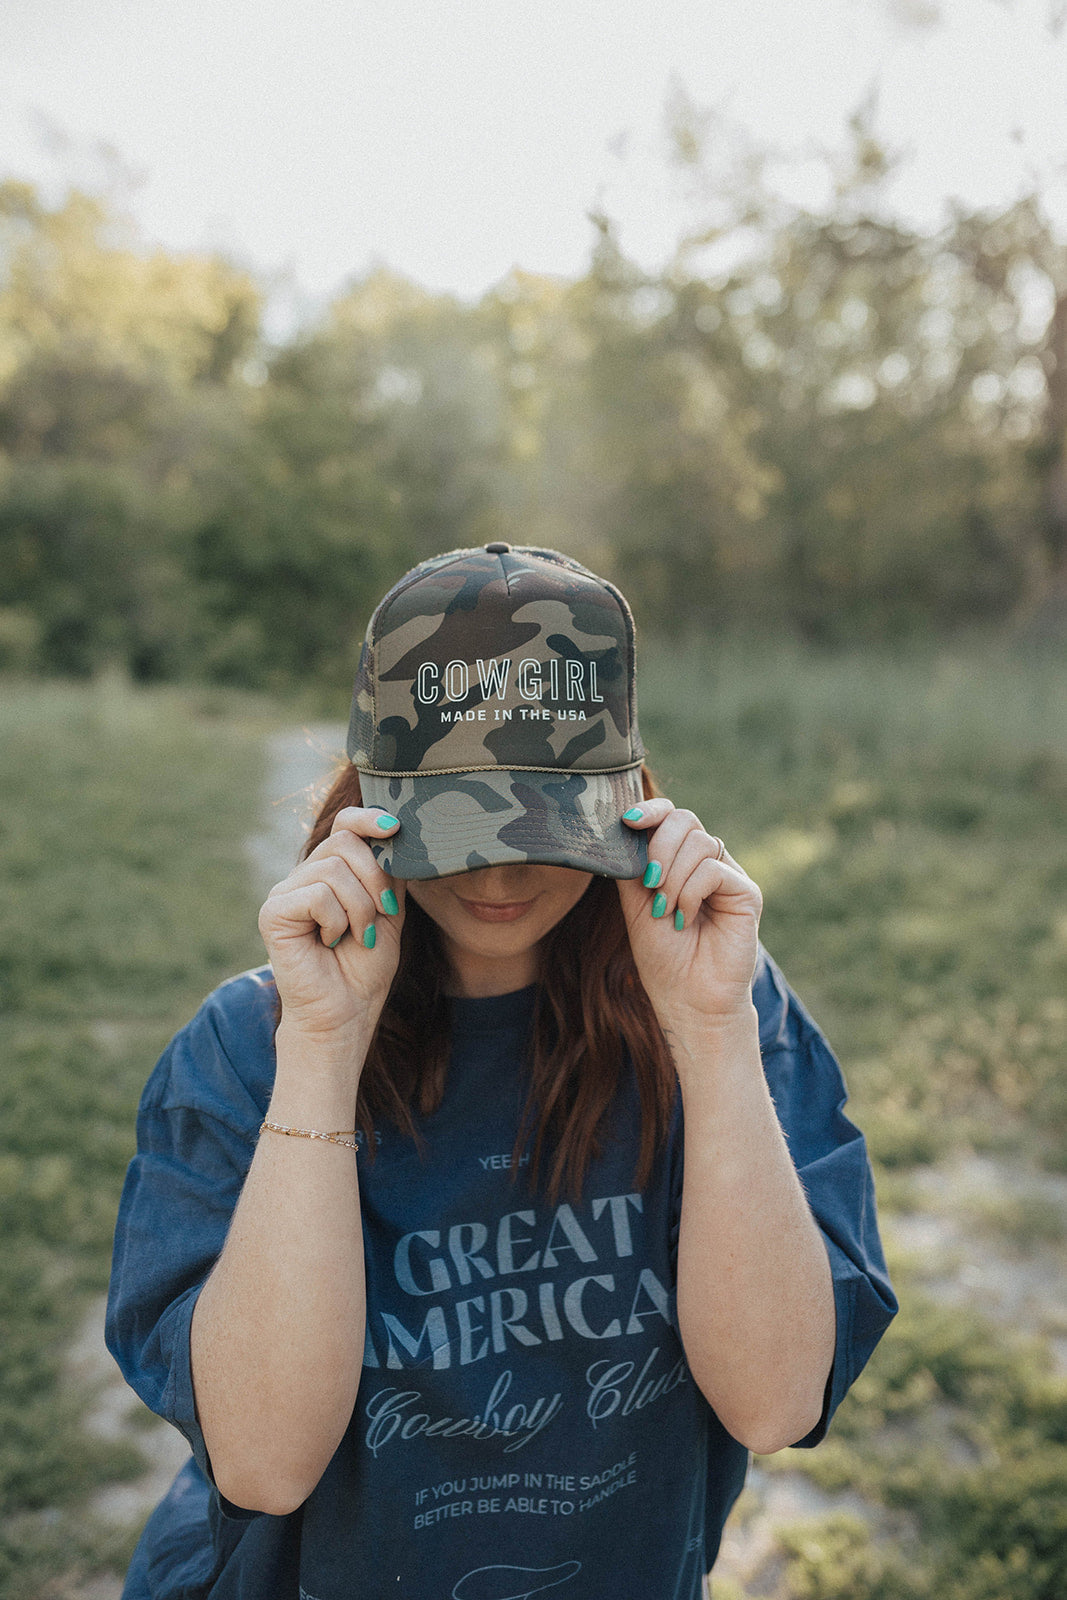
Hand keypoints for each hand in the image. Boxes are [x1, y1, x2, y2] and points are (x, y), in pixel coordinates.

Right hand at [258, 808, 403, 1045]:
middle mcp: (303, 876)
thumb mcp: (388, 911)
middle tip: (381, 917)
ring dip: (360, 907)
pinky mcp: (273, 912)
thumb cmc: (364, 968)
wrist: (345, 1013)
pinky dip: (336, 920)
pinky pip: (317, 895)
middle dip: (375, 880)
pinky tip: (330, 942)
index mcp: (329, 872)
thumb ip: (388, 873)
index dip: (368, 818)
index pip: (344, 824)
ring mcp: (284, 892)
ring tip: (358, 936)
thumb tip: (394, 831)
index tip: (394, 827)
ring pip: (333, 869)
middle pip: (345, 842)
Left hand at [618, 799, 762, 1027]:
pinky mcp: (746, 893)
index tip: (628, 820)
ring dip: (672, 877)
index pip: (671, 817)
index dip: (652, 810)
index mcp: (680, 862)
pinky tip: (684, 919)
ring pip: (699, 842)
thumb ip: (633, 867)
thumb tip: (622, 829)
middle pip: (686, 820)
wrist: (687, 1000)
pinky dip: (690, 893)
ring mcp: (728, 876)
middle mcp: (707, 863)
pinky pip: (713, 869)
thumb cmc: (662, 957)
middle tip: (649, 883)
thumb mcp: (636, 906)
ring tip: (665, 911)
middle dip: (659, 845)